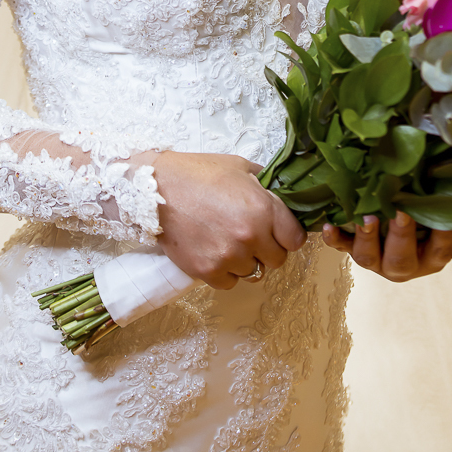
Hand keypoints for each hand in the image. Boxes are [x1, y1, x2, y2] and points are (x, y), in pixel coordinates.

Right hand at [139, 150, 306, 289]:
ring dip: (245, 260)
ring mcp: (228, 257)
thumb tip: (283, 193)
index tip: (279, 230)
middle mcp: (250, 236)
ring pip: (253, 273)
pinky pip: (229, 283)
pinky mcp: (207, 272)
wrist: (155, 189)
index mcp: (263, 209)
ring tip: (227, 240)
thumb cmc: (197, 173)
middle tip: (251, 235)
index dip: (288, 234)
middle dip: (268, 248)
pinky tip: (213, 250)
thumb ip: (265, 183)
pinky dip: (224, 271)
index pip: (296, 239)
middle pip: (278, 260)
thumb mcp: (239, 167)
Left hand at [322, 212, 451, 280]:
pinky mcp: (354, 247)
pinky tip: (327, 227)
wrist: (399, 219)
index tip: (443, 218)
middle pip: (401, 260)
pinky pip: (341, 246)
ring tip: (367, 217)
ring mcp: (376, 258)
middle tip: (401, 213)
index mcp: (430, 258)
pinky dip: (334, 238)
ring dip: (367, 238)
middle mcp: (403, 264)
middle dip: (401, 237)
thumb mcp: (451, 220)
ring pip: (368, 257)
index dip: (443, 236)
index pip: (440, 250)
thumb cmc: (431, 215)